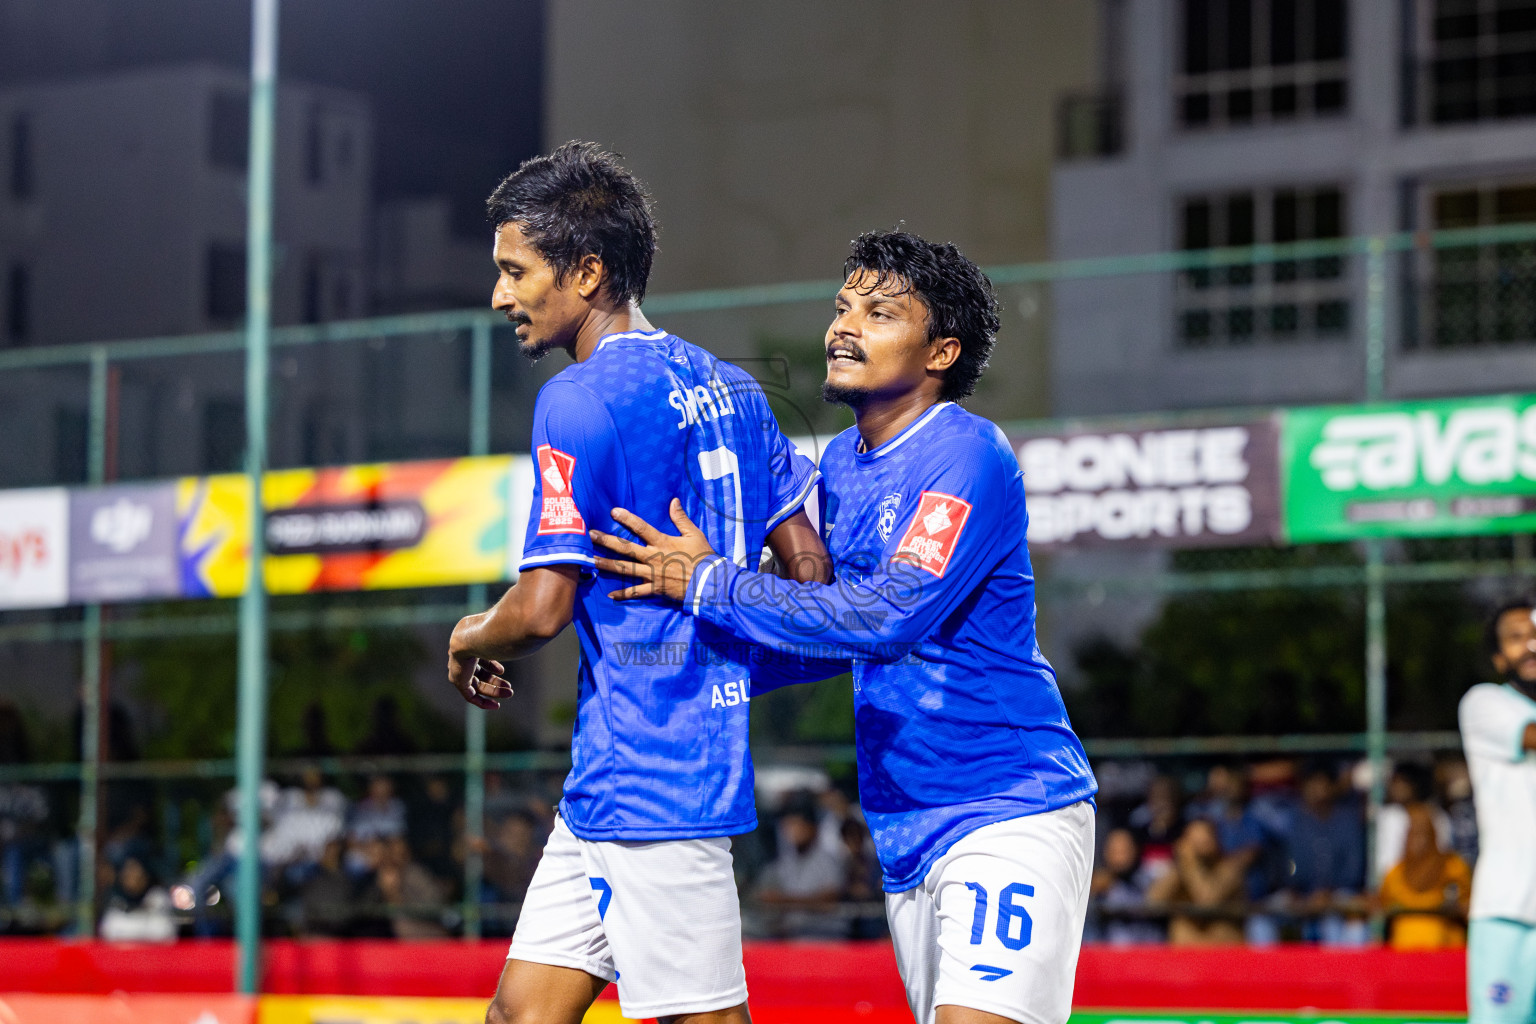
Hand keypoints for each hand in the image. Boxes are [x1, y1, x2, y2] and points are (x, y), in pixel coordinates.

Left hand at [447, 617, 511, 709]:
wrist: (471, 636)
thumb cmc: (492, 630)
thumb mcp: (504, 633)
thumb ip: (512, 635)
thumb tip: (535, 629)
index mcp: (469, 641)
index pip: (478, 656)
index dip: (491, 665)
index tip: (502, 671)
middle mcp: (461, 654)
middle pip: (479, 672)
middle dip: (495, 681)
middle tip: (510, 687)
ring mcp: (458, 667)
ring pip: (476, 684)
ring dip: (493, 690)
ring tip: (509, 693)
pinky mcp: (457, 680)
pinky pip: (469, 695)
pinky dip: (482, 701)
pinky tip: (496, 705)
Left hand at [590, 498, 718, 601]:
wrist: (709, 582)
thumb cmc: (703, 557)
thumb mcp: (694, 534)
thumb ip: (681, 518)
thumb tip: (673, 501)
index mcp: (662, 542)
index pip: (641, 528)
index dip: (627, 519)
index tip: (613, 512)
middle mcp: (653, 557)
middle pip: (626, 548)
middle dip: (607, 541)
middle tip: (591, 535)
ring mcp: (653, 574)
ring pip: (626, 569)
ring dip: (608, 565)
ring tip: (591, 562)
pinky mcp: (655, 589)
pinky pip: (637, 592)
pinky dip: (624, 594)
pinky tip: (610, 595)